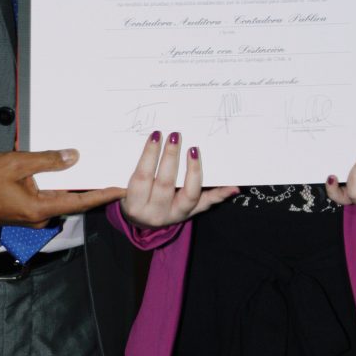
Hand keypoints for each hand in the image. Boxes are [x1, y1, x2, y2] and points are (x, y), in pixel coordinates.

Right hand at [0, 150, 124, 226]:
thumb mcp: (17, 163)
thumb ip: (47, 160)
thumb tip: (74, 157)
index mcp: (40, 208)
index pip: (80, 202)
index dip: (103, 195)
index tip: (122, 189)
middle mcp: (39, 217)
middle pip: (73, 202)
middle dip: (93, 189)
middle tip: (113, 174)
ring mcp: (32, 217)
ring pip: (61, 200)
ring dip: (77, 188)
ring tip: (96, 171)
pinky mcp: (25, 212)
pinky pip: (49, 199)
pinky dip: (61, 188)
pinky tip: (68, 174)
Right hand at [121, 131, 238, 227]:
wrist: (142, 220)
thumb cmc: (134, 196)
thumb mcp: (122, 188)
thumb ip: (131, 170)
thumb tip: (148, 141)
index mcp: (135, 205)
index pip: (142, 177)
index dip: (149, 155)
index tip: (156, 135)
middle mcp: (156, 213)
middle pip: (165, 184)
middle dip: (171, 157)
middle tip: (175, 136)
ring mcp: (176, 214)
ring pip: (189, 194)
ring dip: (193, 170)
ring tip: (194, 150)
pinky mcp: (191, 213)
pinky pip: (207, 203)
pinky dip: (220, 194)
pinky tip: (232, 186)